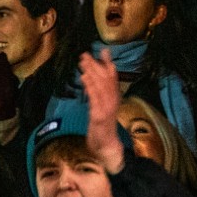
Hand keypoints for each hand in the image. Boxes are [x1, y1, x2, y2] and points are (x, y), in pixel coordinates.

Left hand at [76, 49, 125, 172]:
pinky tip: (84, 78)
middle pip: (106, 79)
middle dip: (96, 65)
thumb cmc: (102, 128)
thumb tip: (91, 78)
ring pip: (100, 86)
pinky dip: (90, 87)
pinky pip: (95, 99)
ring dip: (91, 72)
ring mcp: (107, 108)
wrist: (106, 147)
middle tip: (85, 54)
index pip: (112, 77)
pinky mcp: (99, 116)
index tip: (103, 50)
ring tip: (83, 61)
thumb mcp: (100, 108)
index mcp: (114, 98)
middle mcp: (113, 101)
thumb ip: (97, 94)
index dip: (108, 63)